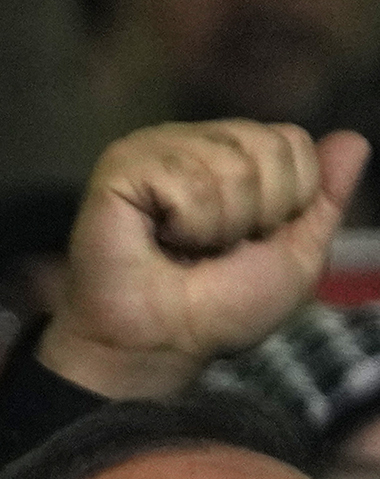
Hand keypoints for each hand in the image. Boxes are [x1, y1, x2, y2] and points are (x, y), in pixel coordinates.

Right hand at [40, 120, 366, 398]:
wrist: (166, 339)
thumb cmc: (224, 304)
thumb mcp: (299, 254)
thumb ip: (326, 198)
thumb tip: (355, 139)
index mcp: (231, 154)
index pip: (290, 140)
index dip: (289, 198)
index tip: (254, 238)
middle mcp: (192, 141)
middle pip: (266, 146)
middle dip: (259, 212)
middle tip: (217, 246)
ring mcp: (153, 149)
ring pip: (231, 166)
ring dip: (221, 226)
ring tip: (185, 246)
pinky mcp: (122, 166)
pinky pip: (189, 182)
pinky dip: (189, 225)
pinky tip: (159, 238)